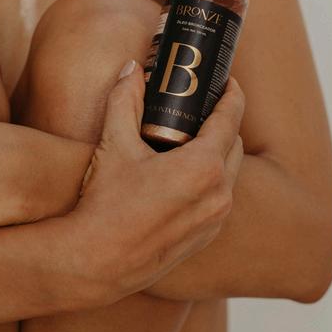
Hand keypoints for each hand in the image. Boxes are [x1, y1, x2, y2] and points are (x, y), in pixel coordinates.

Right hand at [63, 60, 244, 305]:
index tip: (225, 80)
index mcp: (204, 166)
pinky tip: (186, 174)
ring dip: (218, 151)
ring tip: (192, 138)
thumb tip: (131, 69)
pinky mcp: (206, 237)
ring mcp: (215, 219)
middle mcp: (219, 194)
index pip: (231, 117)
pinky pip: (220, 197)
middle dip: (223, 120)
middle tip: (202, 106)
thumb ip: (125, 100)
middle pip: (234, 143)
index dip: (232, 93)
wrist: (98, 262)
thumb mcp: (114, 143)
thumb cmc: (106, 203)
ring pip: (229, 172)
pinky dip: (211, 179)